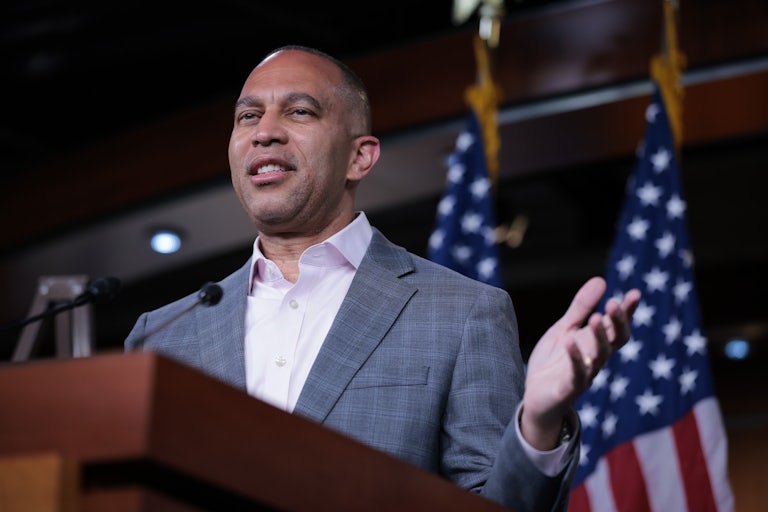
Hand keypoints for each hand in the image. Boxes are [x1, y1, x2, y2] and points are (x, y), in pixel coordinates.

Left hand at [519, 277, 640, 449]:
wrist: (536, 397)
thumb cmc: (553, 362)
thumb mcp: (564, 329)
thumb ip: (580, 308)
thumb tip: (601, 280)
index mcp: (595, 343)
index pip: (617, 326)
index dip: (627, 311)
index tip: (635, 293)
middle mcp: (595, 358)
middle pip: (615, 341)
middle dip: (618, 323)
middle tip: (614, 304)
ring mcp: (584, 374)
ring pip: (600, 356)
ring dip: (599, 337)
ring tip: (597, 317)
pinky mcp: (568, 388)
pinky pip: (576, 375)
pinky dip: (575, 359)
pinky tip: (571, 344)